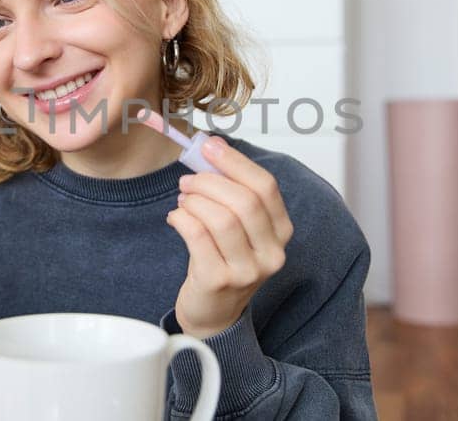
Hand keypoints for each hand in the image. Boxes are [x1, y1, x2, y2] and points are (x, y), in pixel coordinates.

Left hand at [165, 136, 293, 338]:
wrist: (213, 313)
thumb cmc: (223, 261)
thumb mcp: (238, 227)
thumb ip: (231, 191)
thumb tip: (211, 146)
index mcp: (281, 232)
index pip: (265, 187)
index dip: (235, 162)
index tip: (209, 146)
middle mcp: (272, 253)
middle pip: (244, 201)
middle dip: (209, 182)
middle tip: (188, 180)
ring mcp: (248, 271)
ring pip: (221, 219)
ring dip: (195, 201)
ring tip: (183, 200)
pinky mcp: (219, 281)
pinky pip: (198, 236)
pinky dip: (182, 219)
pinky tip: (175, 218)